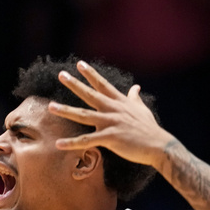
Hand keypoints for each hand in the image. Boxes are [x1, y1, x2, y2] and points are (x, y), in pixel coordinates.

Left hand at [47, 61, 173, 166]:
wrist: (159, 145)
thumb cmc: (150, 129)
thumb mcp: (142, 109)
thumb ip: (134, 98)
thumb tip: (136, 87)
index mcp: (119, 102)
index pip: (102, 84)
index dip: (90, 74)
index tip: (79, 64)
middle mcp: (113, 109)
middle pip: (89, 94)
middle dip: (74, 84)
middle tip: (61, 75)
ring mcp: (110, 123)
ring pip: (83, 115)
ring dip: (65, 111)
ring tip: (50, 106)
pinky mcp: (110, 138)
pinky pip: (86, 141)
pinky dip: (72, 143)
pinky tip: (58, 144)